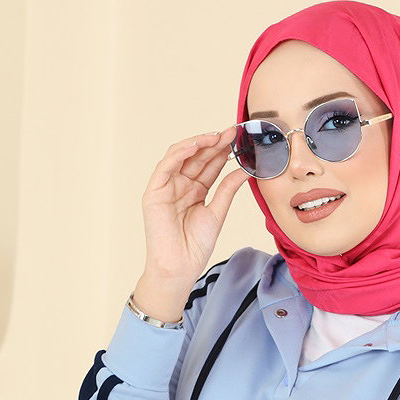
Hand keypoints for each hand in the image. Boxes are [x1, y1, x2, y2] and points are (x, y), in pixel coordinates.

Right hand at [140, 124, 246, 291]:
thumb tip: (245, 170)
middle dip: (214, 143)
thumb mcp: (217, 212)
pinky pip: (166, 166)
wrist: (179, 268)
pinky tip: (196, 145)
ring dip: (199, 143)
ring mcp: (166, 187)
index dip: (223, 151)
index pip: (209, 165)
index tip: (239, 138)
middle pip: (197, 158)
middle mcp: (180, 186)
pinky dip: (180, 152)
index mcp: (195, 191)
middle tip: (233, 132)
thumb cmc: (195, 246)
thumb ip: (227, 190)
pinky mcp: (154, 192)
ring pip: (181, 157)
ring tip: (218, 136)